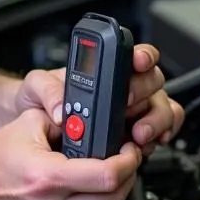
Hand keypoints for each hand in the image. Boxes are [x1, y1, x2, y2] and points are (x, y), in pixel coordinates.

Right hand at [0, 109, 142, 199]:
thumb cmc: (0, 155)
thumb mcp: (32, 121)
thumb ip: (66, 118)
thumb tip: (94, 121)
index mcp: (48, 176)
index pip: (107, 176)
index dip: (127, 161)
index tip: (129, 150)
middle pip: (114, 198)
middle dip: (127, 175)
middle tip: (125, 159)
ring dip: (115, 193)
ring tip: (108, 174)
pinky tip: (90, 192)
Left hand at [13, 44, 184, 153]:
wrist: (35, 130)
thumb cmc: (38, 101)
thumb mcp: (35, 87)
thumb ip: (47, 89)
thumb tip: (62, 108)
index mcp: (104, 70)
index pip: (133, 54)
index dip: (141, 55)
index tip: (137, 61)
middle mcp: (124, 87)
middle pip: (154, 81)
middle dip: (144, 93)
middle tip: (128, 105)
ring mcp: (134, 112)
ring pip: (164, 109)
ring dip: (156, 121)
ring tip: (138, 135)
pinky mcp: (136, 137)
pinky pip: (162, 133)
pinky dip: (160, 138)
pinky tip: (145, 146)